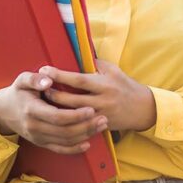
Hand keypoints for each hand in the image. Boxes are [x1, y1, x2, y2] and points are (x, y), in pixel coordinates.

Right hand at [0, 71, 108, 154]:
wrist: (4, 111)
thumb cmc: (18, 92)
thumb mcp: (22, 80)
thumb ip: (34, 78)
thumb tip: (48, 80)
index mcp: (31, 110)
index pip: (57, 116)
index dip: (75, 115)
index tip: (91, 109)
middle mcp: (34, 127)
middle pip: (64, 131)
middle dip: (86, 126)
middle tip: (103, 118)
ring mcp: (38, 137)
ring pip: (65, 141)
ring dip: (85, 135)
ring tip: (101, 126)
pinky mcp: (41, 143)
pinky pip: (59, 149)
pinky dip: (74, 149)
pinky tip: (87, 143)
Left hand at [39, 60, 156, 132]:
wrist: (143, 109)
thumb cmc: (125, 85)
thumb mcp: (113, 70)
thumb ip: (95, 64)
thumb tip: (76, 55)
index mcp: (104, 84)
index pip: (79, 80)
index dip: (60, 75)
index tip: (45, 69)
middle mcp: (102, 101)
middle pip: (72, 100)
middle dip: (54, 94)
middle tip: (40, 88)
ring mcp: (101, 116)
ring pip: (74, 115)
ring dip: (58, 109)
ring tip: (44, 102)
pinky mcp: (100, 126)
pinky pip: (80, 126)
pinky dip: (67, 121)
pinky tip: (56, 117)